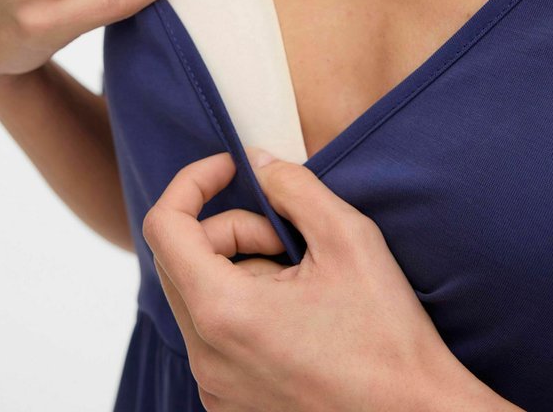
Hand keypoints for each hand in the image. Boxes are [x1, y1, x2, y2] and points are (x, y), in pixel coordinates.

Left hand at [143, 147, 493, 411]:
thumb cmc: (387, 332)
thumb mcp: (348, 237)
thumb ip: (293, 186)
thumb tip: (257, 163)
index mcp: (223, 312)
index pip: (164, 226)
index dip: (192, 182)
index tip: (230, 168)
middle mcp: (205, 355)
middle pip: (181, 257)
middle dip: (230, 227)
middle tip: (288, 236)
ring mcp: (214, 384)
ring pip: (199, 292)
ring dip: (241, 266)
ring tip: (301, 279)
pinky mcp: (229, 399)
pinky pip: (213, 329)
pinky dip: (243, 302)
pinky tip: (296, 311)